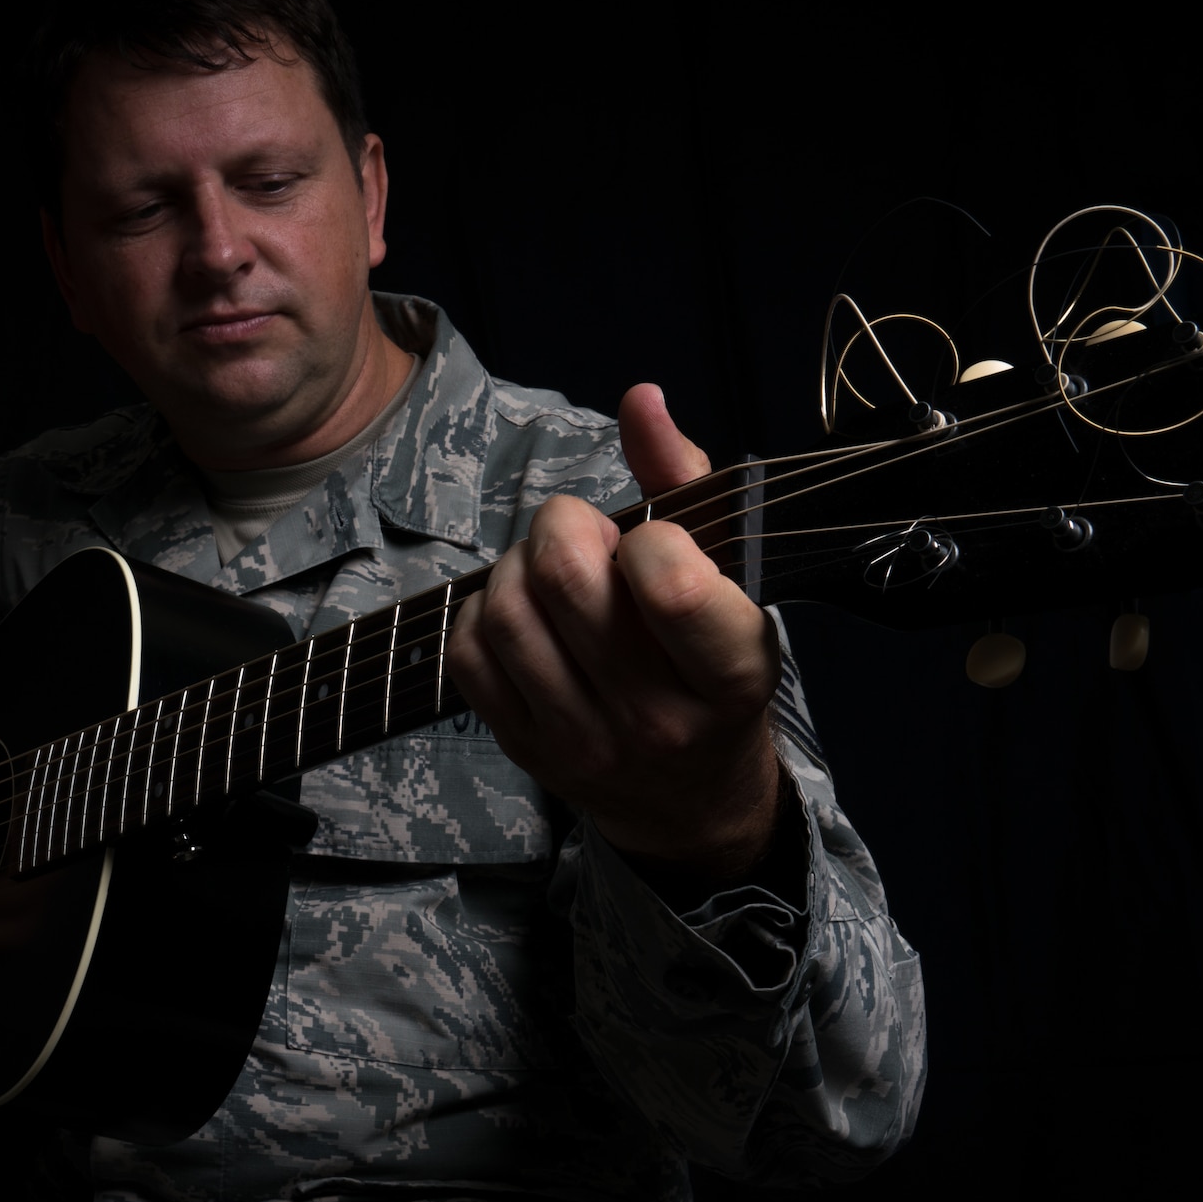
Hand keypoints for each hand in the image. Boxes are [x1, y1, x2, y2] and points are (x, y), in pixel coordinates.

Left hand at [446, 384, 781, 875]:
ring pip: (507, 613)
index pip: (668, 584)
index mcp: (728, 674)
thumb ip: (686, 484)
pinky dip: (481, 611)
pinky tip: (522, 612)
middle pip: (564, 579)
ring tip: (549, 570)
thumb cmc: (714, 674)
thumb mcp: (734, 585)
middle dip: (563, 525)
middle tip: (583, 535)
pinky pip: (468, 654)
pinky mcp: (525, 749)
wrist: (692, 803)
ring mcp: (583, 742)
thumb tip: (639, 398)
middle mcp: (655, 718)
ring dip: (516, 565)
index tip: (651, 543)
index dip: (646, 535)